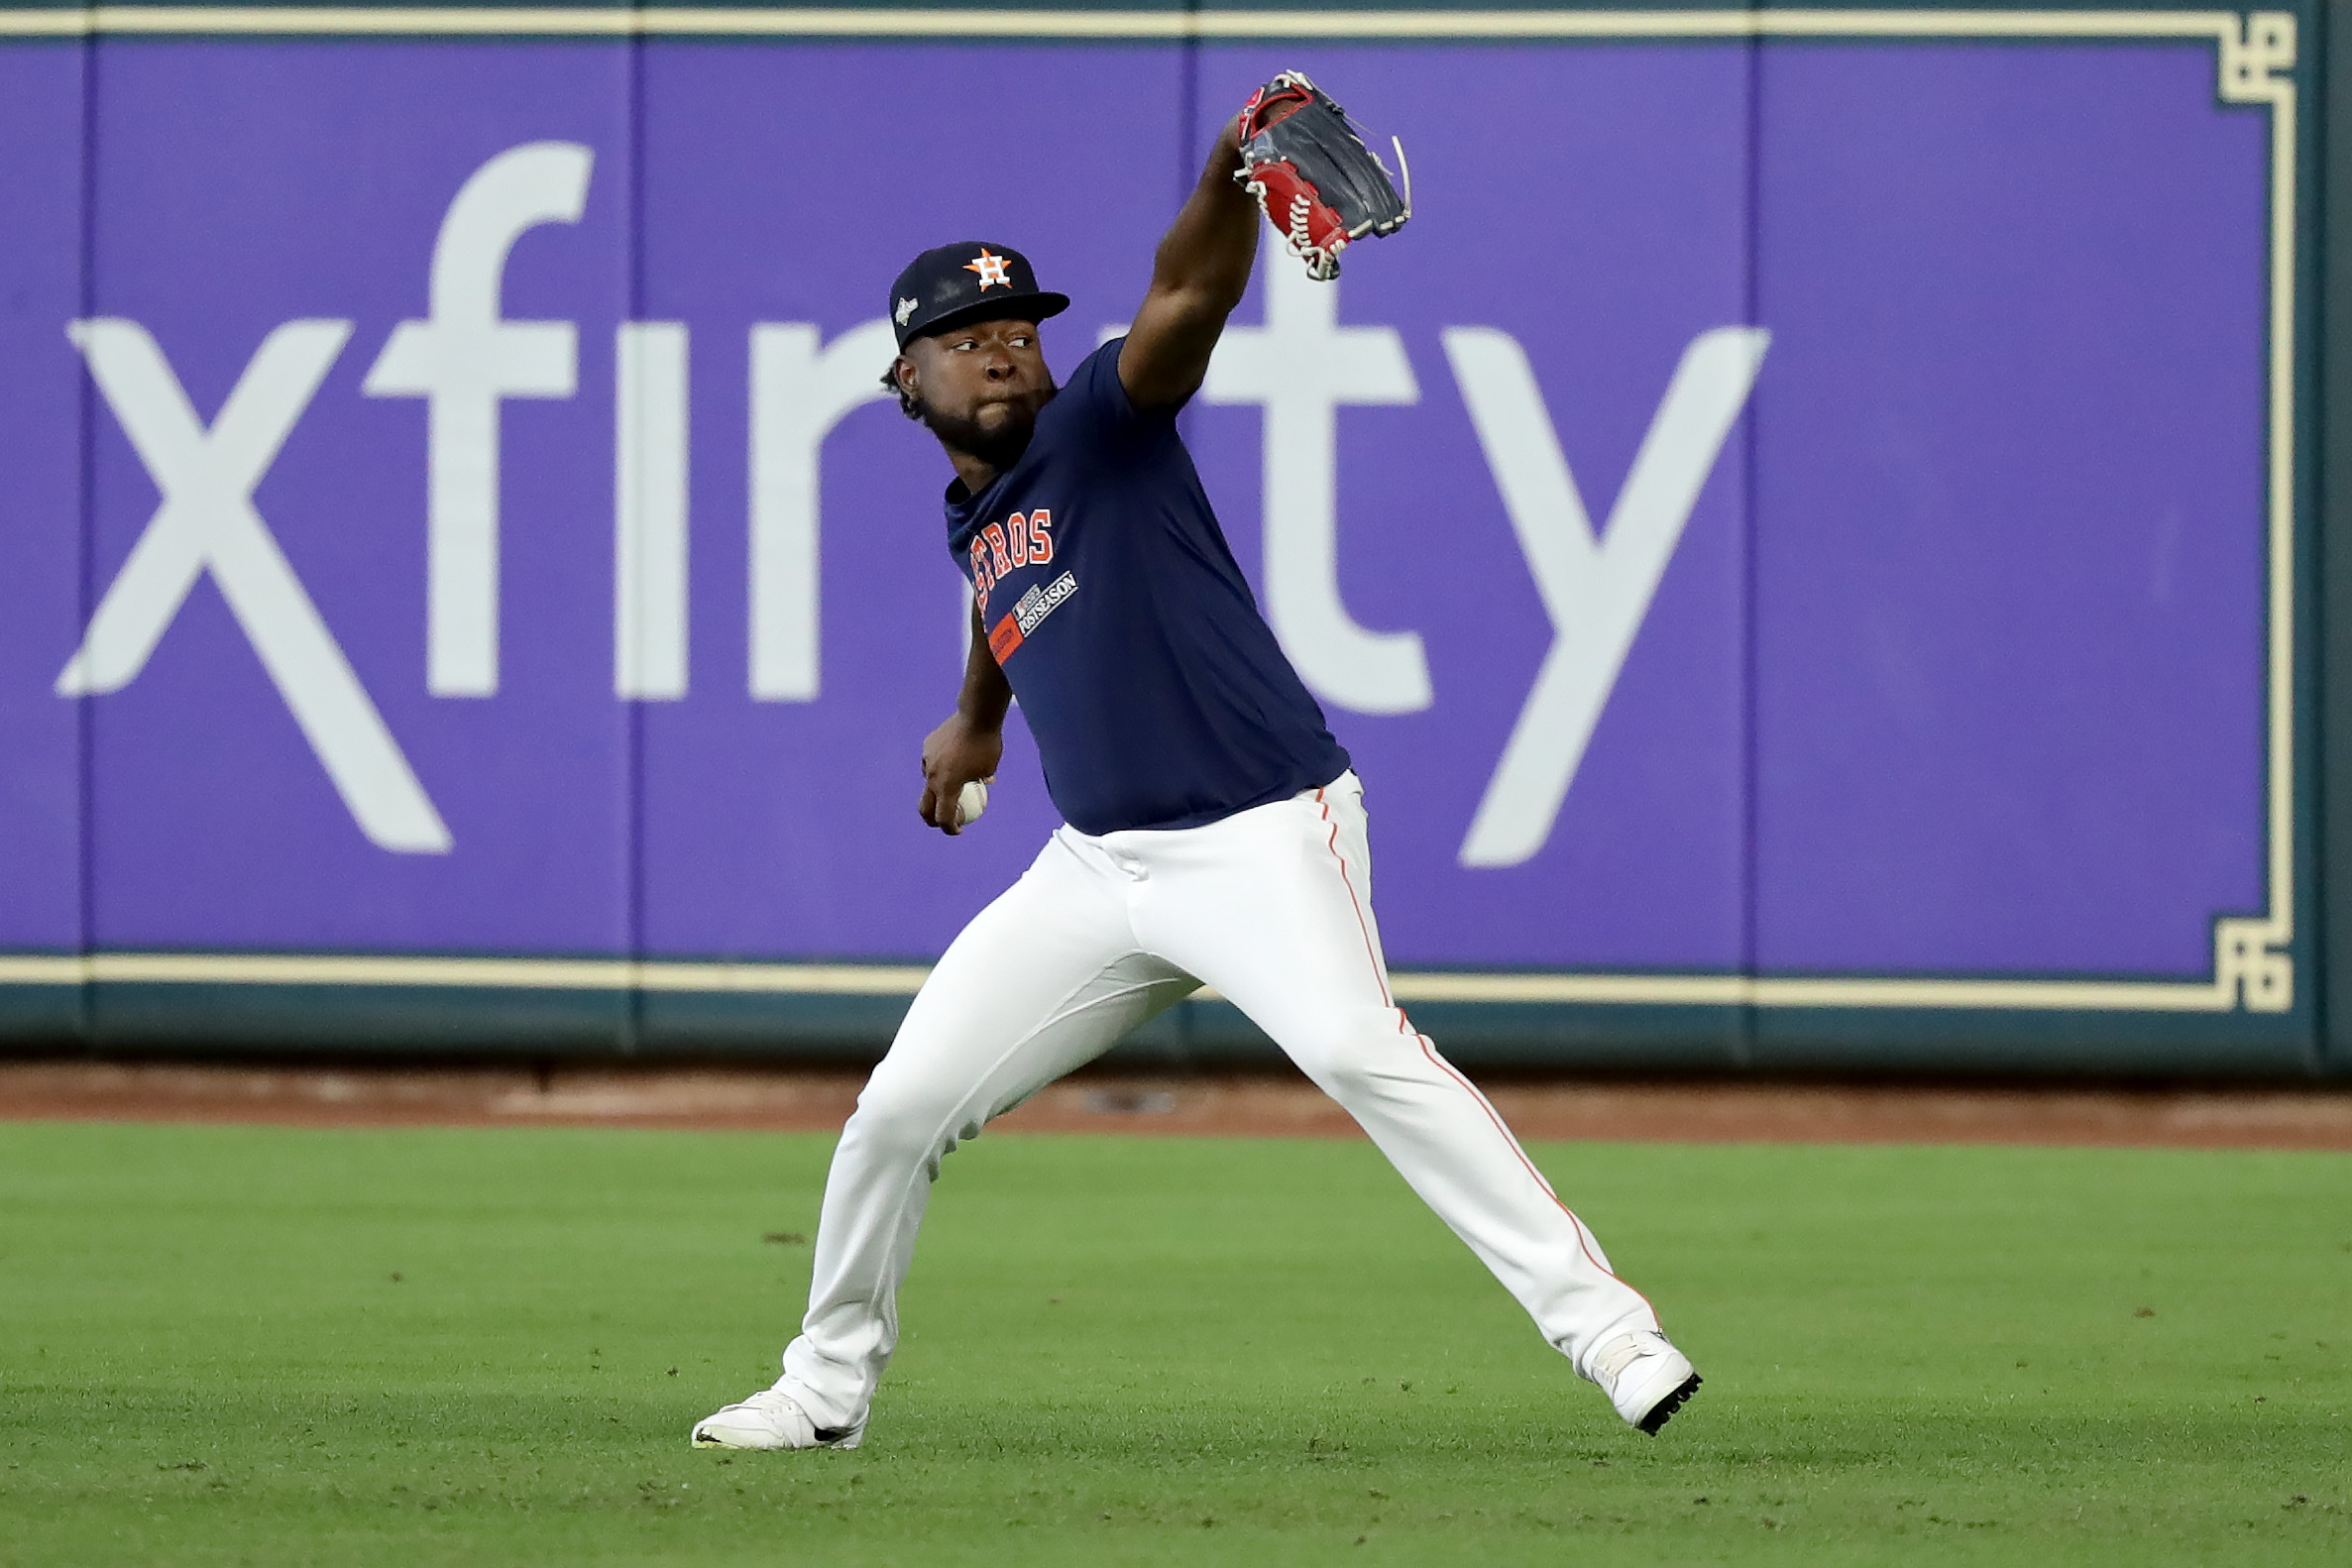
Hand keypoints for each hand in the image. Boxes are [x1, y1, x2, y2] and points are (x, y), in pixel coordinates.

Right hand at [919, 712, 1003, 834]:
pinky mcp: (927, 746)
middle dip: (932, 819)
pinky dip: (939, 767)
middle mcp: (932, 777)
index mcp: (947, 787)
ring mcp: (927, 761)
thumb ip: (983, 779)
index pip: (943, 817)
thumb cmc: (987, 745)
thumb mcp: (989, 768)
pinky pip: (930, 762)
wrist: (975, 716)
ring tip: (952, 784)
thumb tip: (986, 783)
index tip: (959, 829)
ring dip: (937, 789)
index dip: (950, 828)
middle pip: (925, 807)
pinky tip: (951, 760)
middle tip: (944, 820)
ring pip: (928, 782)